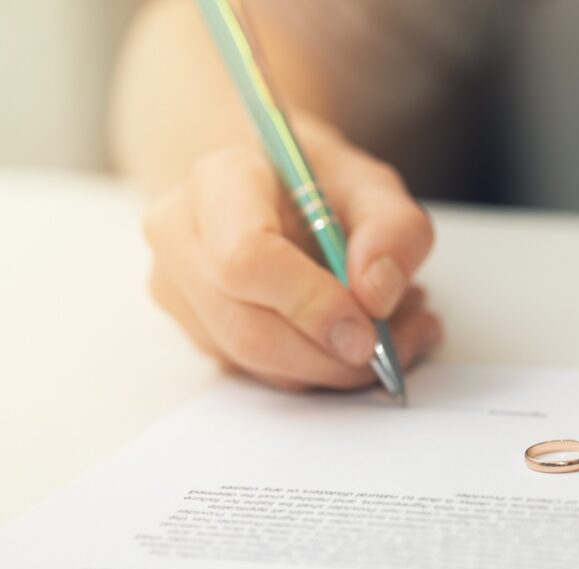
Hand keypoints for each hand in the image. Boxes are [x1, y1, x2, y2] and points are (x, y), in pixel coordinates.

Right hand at [144, 118, 440, 389]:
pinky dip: (320, 371)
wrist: (276, 190)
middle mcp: (182, 237)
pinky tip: (360, 340)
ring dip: (334, 367)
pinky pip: (261, 374)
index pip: (246, 258)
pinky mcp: (199, 333)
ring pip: (255, 362)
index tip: (368, 329)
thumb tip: (376, 294)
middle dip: (331, 356)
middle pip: (247, 327)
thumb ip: (393, 231)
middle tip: (397, 346)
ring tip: (393, 335)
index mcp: (221, 182)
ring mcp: (180, 291)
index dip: (312, 305)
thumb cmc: (322, 185)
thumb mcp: (376, 187)